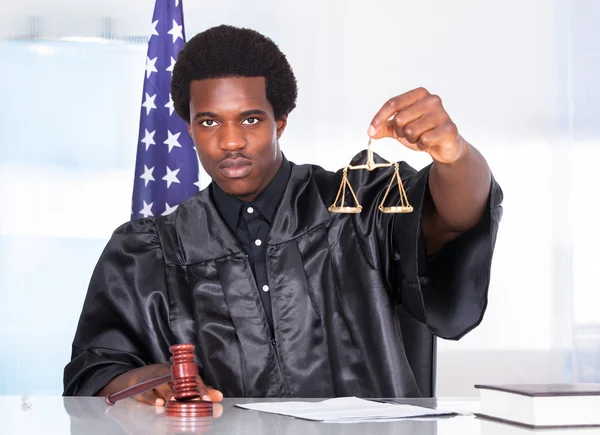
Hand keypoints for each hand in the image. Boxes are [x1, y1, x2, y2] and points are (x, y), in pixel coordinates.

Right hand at [99, 363, 223, 406]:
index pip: (193, 379)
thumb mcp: (182, 383)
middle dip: (187, 393)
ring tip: (175, 401)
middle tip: (194, 402)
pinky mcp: (143, 388)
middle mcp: (169, 374)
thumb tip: (219, 397)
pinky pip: (149, 393)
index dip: (201, 389)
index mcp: (180, 372)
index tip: (207, 400)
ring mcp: (156, 380)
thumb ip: (200, 390)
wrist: (140, 377)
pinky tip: (159, 403)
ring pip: (164, 386)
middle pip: (180, 383)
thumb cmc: (165, 380)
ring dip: (170, 394)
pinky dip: (154, 398)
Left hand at [368, 87, 467, 163]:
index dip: (379, 117)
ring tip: (421, 137)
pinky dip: (422, 145)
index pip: (393, 103)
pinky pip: (424, 140)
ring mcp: (442, 114)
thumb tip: (371, 131)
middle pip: (399, 119)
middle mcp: (432, 100)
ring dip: (412, 139)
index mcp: (419, 94)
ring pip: (410, 131)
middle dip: (400, 131)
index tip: (371, 130)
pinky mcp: (449, 129)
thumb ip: (384, 127)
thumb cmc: (422, 132)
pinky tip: (429, 142)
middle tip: (410, 133)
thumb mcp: (400, 128)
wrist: (444, 146)